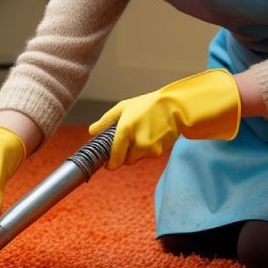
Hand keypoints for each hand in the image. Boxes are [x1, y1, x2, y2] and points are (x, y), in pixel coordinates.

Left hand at [88, 69, 240, 169]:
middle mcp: (136, 143)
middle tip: (129, 141)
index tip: (109, 163)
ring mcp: (149, 149)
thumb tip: (92, 131)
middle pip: (126, 161)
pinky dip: (148, 149)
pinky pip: (149, 155)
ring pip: (138, 158)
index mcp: (125, 131)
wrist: (175, 106)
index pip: (114, 159)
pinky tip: (152, 135)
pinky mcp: (159, 151)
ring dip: (137, 151)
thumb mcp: (123, 107)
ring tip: (143, 133)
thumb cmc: (148, 104)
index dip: (111, 163)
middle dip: (125, 154)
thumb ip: (106, 121)